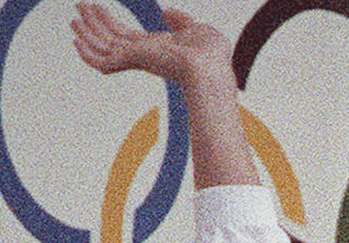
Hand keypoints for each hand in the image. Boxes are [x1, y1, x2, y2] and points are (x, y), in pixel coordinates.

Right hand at [71, 3, 230, 86]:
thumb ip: (180, 22)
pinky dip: (88, 53)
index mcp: (156, 49)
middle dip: (94, 23)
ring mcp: (136, 59)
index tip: (97, 8)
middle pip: (111, 37)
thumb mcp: (196, 30)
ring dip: (87, 31)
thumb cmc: (211, 56)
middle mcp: (143, 55)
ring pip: (104, 46)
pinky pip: (102, 61)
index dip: (109, 22)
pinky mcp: (131, 61)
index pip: (125, 36)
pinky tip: (76, 41)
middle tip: (79, 7)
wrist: (210, 67)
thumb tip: (167, 14)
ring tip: (75, 16)